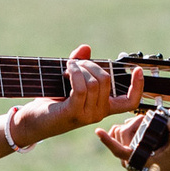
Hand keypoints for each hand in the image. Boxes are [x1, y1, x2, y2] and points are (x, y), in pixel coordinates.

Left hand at [15, 45, 141, 144]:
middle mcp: (99, 114)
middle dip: (91, 65)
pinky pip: (81, 87)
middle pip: (106, 80)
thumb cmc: (50, 102)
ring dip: (80, 68)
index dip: (138, 87)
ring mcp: (88, 115)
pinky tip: (67, 69)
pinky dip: (75, 73)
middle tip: (74, 64)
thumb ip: (79, 65)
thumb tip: (86, 48)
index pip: (130, 102)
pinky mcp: (74, 113)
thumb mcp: (68, 81)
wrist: (31, 122)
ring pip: (94, 82)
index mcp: (103, 108)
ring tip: (67, 68)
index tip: (137, 70)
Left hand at [97, 109, 169, 170]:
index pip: (118, 149)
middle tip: (147, 118)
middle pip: (122, 133)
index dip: (107, 140)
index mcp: (137, 160)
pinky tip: (131, 126)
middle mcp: (128, 161)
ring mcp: (126, 160)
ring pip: (118, 135)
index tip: (98, 131)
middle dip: (133, 122)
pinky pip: (118, 141)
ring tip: (142, 122)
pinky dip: (124, 131)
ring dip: (127, 125)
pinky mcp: (127, 158)